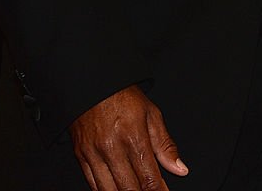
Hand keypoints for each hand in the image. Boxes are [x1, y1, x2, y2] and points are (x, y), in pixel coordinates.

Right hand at [70, 85, 187, 190]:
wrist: (94, 82)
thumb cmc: (124, 96)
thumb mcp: (151, 114)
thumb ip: (165, 145)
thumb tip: (180, 169)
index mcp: (133, 135)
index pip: (149, 176)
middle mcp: (112, 146)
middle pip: (129, 188)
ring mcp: (94, 152)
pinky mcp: (80, 155)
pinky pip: (93, 184)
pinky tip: (116, 190)